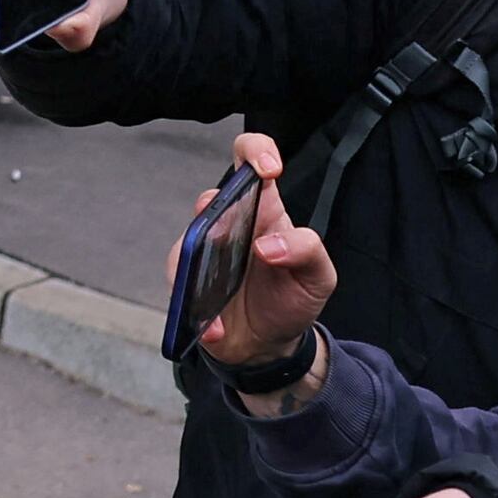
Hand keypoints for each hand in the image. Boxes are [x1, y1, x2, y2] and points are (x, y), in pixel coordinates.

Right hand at [197, 131, 336, 396]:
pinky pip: (180, 284)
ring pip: (188, 240)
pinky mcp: (186, 281)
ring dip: (199, 264)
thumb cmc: (293, 299)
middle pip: (211, 197)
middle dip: (215, 209)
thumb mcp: (318, 276)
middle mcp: (228, 224)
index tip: (268, 169)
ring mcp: (203, 252)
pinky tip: (216, 327)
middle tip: (225, 235)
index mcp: (264, 210)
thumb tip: (266, 245)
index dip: (256, 151)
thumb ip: (307, 250)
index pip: (251, 161)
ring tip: (220, 298)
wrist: (268, 346)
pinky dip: (199, 310)